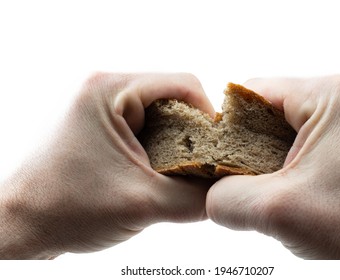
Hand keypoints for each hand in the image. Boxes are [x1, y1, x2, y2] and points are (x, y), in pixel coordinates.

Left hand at [0, 72, 214, 258]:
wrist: (20, 226)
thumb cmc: (65, 208)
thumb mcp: (143, 205)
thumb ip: (195, 199)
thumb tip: (225, 192)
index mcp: (110, 91)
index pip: (183, 85)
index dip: (209, 116)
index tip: (219, 149)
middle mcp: (104, 90)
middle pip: (173, 99)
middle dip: (193, 134)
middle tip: (202, 166)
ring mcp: (100, 107)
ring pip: (160, 116)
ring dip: (177, 144)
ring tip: (180, 174)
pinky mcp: (100, 125)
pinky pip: (144, 128)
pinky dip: (160, 149)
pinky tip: (160, 173)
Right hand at [207, 75, 339, 258]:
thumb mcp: (278, 212)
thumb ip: (226, 198)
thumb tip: (210, 193)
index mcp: (330, 95)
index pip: (253, 92)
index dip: (228, 123)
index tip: (218, 157)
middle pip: (269, 112)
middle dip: (247, 146)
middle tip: (239, 180)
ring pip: (284, 131)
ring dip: (266, 160)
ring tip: (264, 190)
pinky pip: (303, 145)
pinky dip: (286, 165)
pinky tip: (285, 191)